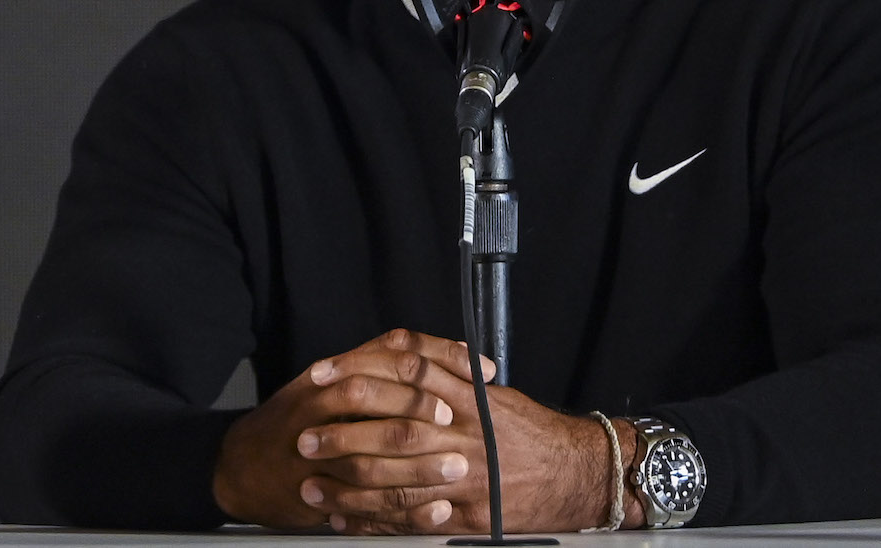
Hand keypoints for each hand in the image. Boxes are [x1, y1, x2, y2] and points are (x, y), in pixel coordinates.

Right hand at [210, 329, 488, 528]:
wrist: (241, 465)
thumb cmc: (294, 419)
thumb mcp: (325, 379)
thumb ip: (371, 363)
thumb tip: (429, 353)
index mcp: (331, 374)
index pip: (389, 353)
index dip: (437, 358)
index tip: (474, 370)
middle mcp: (319, 406)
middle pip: (372, 400)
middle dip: (420, 409)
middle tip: (457, 420)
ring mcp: (315, 454)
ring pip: (369, 457)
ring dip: (418, 464)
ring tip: (458, 467)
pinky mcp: (318, 495)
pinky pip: (367, 506)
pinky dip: (405, 511)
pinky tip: (436, 512)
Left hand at [297, 331, 623, 534]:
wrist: (577, 474)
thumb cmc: (531, 432)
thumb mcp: (493, 394)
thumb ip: (450, 377)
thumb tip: (402, 359)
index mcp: (468, 400)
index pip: (405, 375)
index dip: (359, 371)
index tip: (323, 377)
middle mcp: (464, 437)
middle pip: (391, 432)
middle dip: (342, 436)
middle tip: (304, 436)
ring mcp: (465, 481)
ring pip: (395, 483)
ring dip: (347, 486)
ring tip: (310, 485)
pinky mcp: (467, 518)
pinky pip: (412, 522)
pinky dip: (374, 523)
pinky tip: (345, 520)